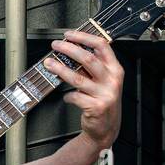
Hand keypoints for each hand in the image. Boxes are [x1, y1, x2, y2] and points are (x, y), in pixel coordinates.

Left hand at [43, 29, 123, 149]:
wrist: (106, 129)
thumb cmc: (102, 101)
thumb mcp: (103, 81)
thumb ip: (91, 68)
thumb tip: (70, 51)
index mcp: (115, 69)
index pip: (102, 46)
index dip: (84, 37)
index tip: (69, 35)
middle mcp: (112, 80)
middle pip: (88, 58)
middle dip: (69, 49)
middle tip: (55, 45)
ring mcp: (105, 94)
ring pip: (78, 77)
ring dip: (60, 69)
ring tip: (49, 64)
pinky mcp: (96, 107)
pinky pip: (75, 96)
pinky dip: (67, 96)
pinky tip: (67, 97)